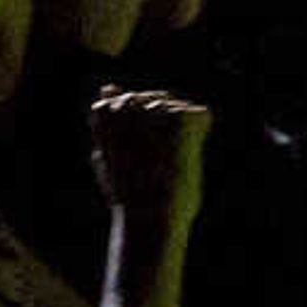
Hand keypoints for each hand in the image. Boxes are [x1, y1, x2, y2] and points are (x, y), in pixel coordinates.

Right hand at [85, 85, 209, 230]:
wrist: (149, 220)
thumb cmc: (129, 193)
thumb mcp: (111, 153)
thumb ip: (109, 121)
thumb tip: (107, 87)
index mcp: (104, 111)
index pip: (134, 103)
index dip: (143, 135)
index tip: (137, 161)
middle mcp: (128, 102)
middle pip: (158, 103)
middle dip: (163, 130)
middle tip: (153, 166)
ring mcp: (156, 107)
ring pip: (178, 109)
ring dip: (180, 135)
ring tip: (166, 163)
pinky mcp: (183, 116)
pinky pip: (201, 115)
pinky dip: (200, 137)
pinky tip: (183, 158)